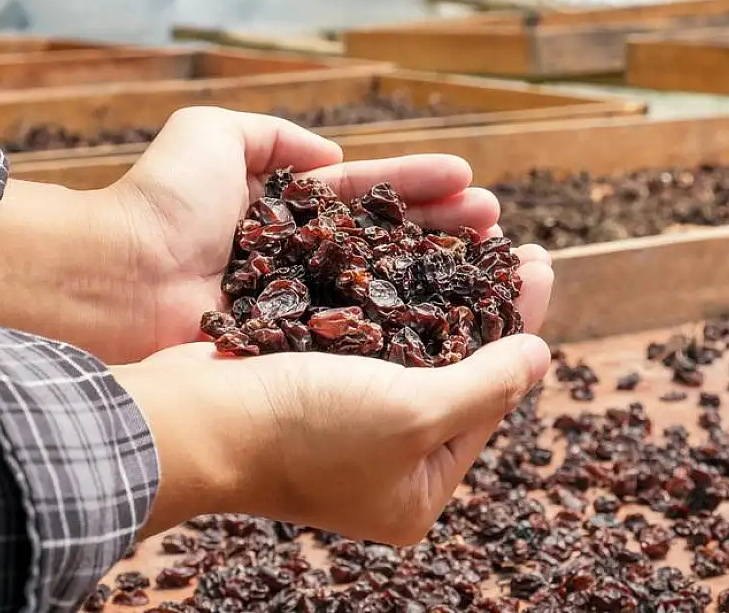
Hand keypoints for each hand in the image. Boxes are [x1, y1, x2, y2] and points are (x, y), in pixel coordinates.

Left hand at [0, 107, 525, 363]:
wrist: (116, 282)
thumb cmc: (160, 205)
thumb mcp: (211, 137)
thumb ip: (273, 135)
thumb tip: (330, 155)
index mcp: (288, 217)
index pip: (370, 197)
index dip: (421, 187)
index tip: (473, 181)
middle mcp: (302, 267)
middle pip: (390, 245)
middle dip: (447, 232)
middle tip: (501, 228)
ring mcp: (303, 314)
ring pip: (388, 291)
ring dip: (443, 279)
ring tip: (498, 265)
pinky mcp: (299, 355)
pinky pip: (365, 339)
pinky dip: (411, 331)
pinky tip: (457, 321)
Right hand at [112, 262, 552, 544]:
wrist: (187, 419)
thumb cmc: (305, 428)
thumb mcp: (415, 414)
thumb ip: (486, 386)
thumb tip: (540, 357)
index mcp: (415, 489)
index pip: (490, 401)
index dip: (520, 327)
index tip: (541, 263)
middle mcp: (384, 464)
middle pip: (456, 373)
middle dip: (487, 307)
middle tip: (520, 249)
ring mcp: (345, 427)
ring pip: (413, 348)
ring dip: (444, 293)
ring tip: (479, 238)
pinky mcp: (311, 388)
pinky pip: (371, 336)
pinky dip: (394, 295)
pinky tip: (417, 252)